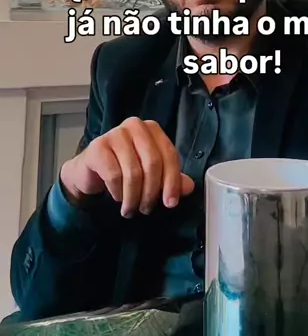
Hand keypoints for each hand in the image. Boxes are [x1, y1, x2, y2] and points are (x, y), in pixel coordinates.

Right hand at [60, 117, 193, 217]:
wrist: (90, 171)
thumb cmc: (124, 169)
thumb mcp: (151, 175)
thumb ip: (171, 179)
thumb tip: (189, 187)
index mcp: (152, 129)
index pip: (169, 154)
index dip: (172, 181)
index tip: (170, 203)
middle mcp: (135, 126)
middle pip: (152, 162)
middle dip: (151, 191)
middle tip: (146, 209)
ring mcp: (115, 134)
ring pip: (133, 172)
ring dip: (133, 197)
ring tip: (131, 209)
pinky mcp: (97, 147)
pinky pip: (114, 175)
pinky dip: (118, 192)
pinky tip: (117, 197)